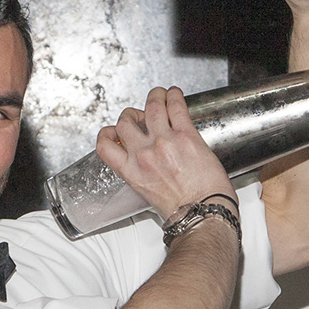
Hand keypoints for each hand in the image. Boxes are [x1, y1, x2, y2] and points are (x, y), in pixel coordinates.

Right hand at [95, 86, 235, 221]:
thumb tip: (147, 163)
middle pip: (126, 121)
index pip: (105, 145)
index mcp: (131, 172)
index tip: (115, 131)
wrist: (203, 213)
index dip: (107, 133)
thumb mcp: (149, 194)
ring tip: (160, 95)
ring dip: (155, 96)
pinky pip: (176, 107)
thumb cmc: (182, 210)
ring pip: (151, 106)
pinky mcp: (186, 135)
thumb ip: (142, 174)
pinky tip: (175, 95)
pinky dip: (174, 96)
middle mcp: (144, 155)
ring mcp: (164, 142)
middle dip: (132, 114)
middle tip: (143, 116)